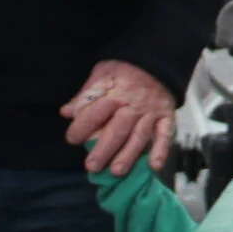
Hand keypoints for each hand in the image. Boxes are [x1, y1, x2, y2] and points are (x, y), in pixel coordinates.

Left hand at [63, 60, 175, 176]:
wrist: (157, 59)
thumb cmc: (124, 69)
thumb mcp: (101, 74)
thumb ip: (85, 95)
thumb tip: (65, 112)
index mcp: (114, 93)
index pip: (95, 112)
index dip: (82, 127)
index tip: (72, 139)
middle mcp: (133, 105)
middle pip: (117, 130)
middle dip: (104, 149)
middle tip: (92, 167)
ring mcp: (151, 112)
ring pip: (139, 136)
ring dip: (128, 155)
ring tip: (116, 172)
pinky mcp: (166, 117)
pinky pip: (165, 135)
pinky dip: (161, 150)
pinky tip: (154, 166)